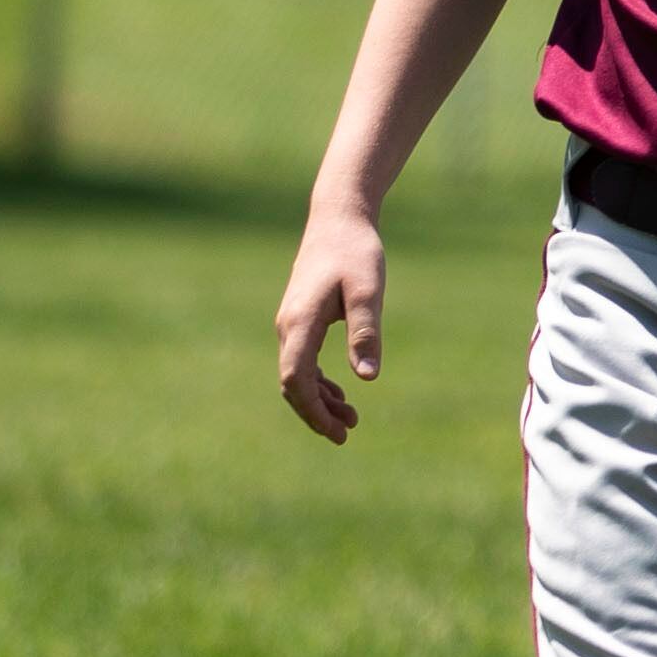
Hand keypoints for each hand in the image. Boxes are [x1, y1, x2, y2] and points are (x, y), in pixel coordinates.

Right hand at [275, 204, 386, 442]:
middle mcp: (288, 327)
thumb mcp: (368, 292)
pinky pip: (302, 361)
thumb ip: (366, 333)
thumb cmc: (356, 253)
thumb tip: (367, 378)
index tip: (337, 430)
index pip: (295, 378)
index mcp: (300, 323)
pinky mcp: (301, 320)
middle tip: (346, 435)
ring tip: (351, 420)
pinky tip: (341, 392)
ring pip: (297, 375)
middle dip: (316, 413)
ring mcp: (291, 324)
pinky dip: (318, 382)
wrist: (338, 220)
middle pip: (292, 383)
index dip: (312, 409)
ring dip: (320, 400)